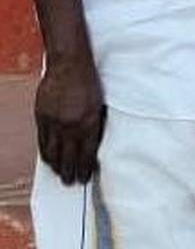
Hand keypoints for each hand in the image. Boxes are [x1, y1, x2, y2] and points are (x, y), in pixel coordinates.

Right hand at [35, 50, 104, 184]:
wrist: (69, 65)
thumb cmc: (88, 83)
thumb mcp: (98, 107)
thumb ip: (94, 127)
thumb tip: (90, 147)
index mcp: (89, 124)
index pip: (87, 155)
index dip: (85, 169)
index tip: (85, 178)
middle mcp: (71, 125)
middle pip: (69, 157)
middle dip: (70, 173)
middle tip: (71, 182)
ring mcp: (54, 121)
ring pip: (53, 152)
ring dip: (56, 166)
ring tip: (59, 174)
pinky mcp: (41, 116)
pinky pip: (42, 140)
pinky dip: (45, 153)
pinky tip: (48, 160)